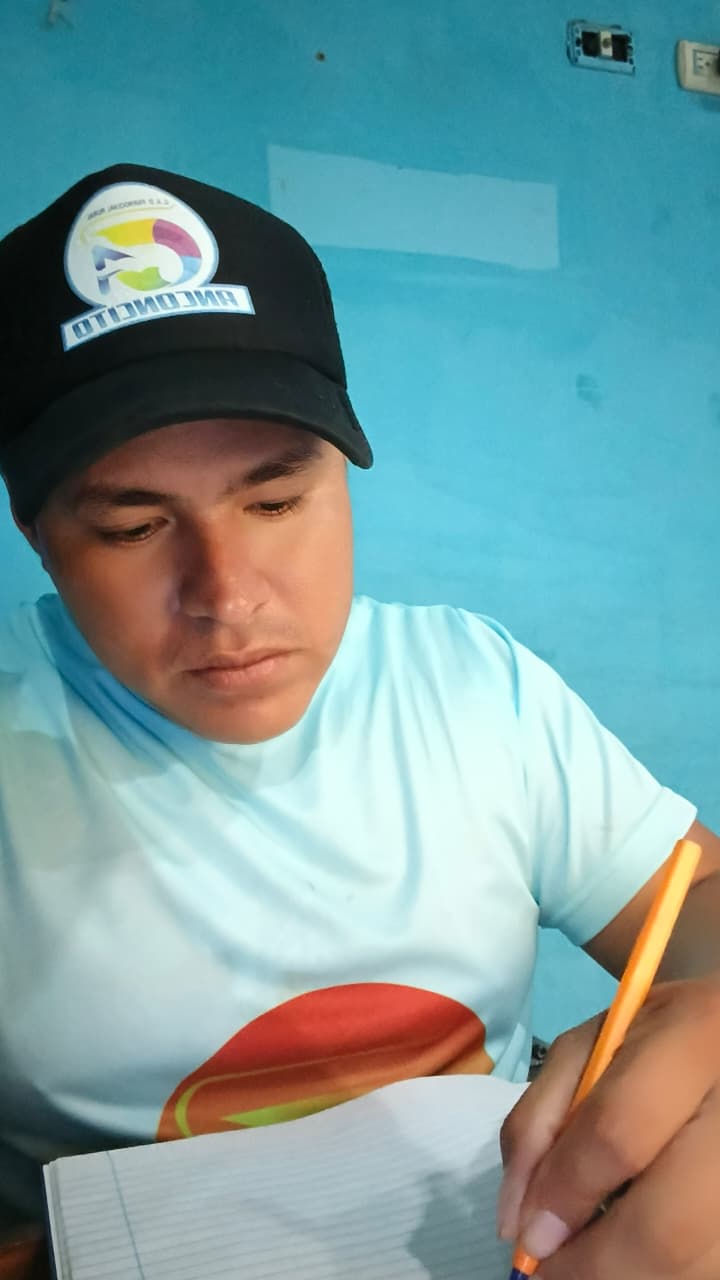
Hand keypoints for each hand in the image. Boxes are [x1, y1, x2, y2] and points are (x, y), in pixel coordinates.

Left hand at [498, 977, 719, 1277]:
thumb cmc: (652, 1042)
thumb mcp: (587, 1051)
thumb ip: (540, 1121)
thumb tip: (517, 1221)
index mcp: (693, 1036)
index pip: (619, 1134)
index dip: (565, 1194)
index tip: (528, 1235)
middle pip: (667, 1226)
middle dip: (596, 1266)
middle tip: (552, 1274)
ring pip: (696, 1264)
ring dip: (630, 1278)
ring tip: (593, 1262)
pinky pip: (711, 1266)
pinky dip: (666, 1274)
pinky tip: (636, 1255)